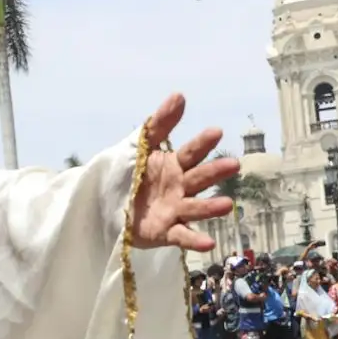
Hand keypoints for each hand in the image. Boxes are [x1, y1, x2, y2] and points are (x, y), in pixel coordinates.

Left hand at [128, 95, 236, 251]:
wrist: (104, 204)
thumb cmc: (128, 174)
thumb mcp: (139, 147)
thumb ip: (159, 124)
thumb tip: (180, 95)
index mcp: (174, 166)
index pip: (191, 153)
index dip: (202, 143)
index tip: (216, 132)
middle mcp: (180, 188)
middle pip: (200, 179)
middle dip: (216, 172)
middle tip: (233, 165)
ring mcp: (175, 211)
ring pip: (196, 208)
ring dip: (212, 207)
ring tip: (227, 205)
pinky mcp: (165, 232)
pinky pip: (182, 236)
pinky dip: (195, 241)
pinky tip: (210, 243)